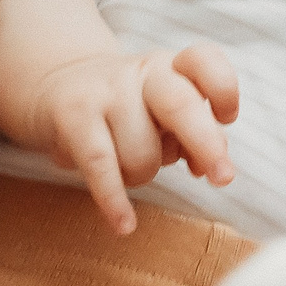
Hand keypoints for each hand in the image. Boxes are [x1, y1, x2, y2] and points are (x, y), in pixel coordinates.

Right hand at [26, 43, 237, 234]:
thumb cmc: (130, 110)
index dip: (223, 89)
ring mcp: (106, 92)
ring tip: (130, 166)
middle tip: (222, 178)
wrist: (59, 86)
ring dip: (144, 174)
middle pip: (179, 105)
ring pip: (141, 151)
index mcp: (173, 68)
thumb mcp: (165, 113)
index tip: (227, 117)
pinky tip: (124, 224)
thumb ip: (195, 135)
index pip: (203, 61)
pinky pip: (100, 164)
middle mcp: (142, 73)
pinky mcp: (73, 116)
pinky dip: (114, 199)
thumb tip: (209, 168)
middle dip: (206, 144)